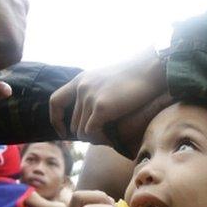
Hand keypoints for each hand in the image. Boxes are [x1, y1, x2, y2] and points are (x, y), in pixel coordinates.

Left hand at [49, 49, 167, 147]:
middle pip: (73, 123)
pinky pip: (91, 132)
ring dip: (94, 138)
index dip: (56, 119)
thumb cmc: (135, 76)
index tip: (64, 132)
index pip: (56, 101)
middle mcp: (81, 87)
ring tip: (109, 137)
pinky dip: (100, 138)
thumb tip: (92, 114)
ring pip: (81, 131)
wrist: (150, 68)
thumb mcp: (106, 79)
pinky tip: (111, 138)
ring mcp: (90, 97)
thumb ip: (95, 92)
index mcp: (80, 80)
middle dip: (85, 134)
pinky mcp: (101, 107)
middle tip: (102, 137)